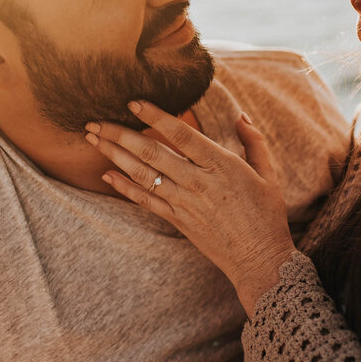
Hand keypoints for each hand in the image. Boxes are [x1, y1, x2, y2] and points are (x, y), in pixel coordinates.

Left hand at [85, 101, 295, 314]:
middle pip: (152, 153)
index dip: (156, 117)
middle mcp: (198, 183)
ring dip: (115, 155)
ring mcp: (185, 203)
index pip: (182, 135)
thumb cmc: (265, 215)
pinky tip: (107, 174)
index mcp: (222, 166)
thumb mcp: (268, 174)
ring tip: (93, 139)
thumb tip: (241, 116)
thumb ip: (254, 142)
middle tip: (95, 120)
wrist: (258, 259)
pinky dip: (124, 187)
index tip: (133, 102)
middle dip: (120, 134)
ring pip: (143, 175)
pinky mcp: (177, 220)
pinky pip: (145, 201)